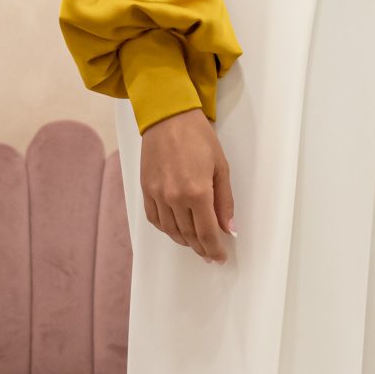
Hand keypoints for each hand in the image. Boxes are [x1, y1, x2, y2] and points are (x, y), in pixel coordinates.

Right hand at [139, 106, 236, 262]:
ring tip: (196, 244)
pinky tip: (176, 230)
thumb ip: (224, 201)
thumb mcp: (221, 167)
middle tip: (210, 254)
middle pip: (189, 235)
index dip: (215, 249)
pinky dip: (166, 229)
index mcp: (197, 192)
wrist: (168, 117)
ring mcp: (157, 195)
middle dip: (202, 248)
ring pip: (171, 231)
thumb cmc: (198, 137)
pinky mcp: (146, 189)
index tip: (219, 256)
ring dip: (185, 241)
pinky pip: (155, 219)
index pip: (207, 233)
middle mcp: (175, 197)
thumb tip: (228, 228)